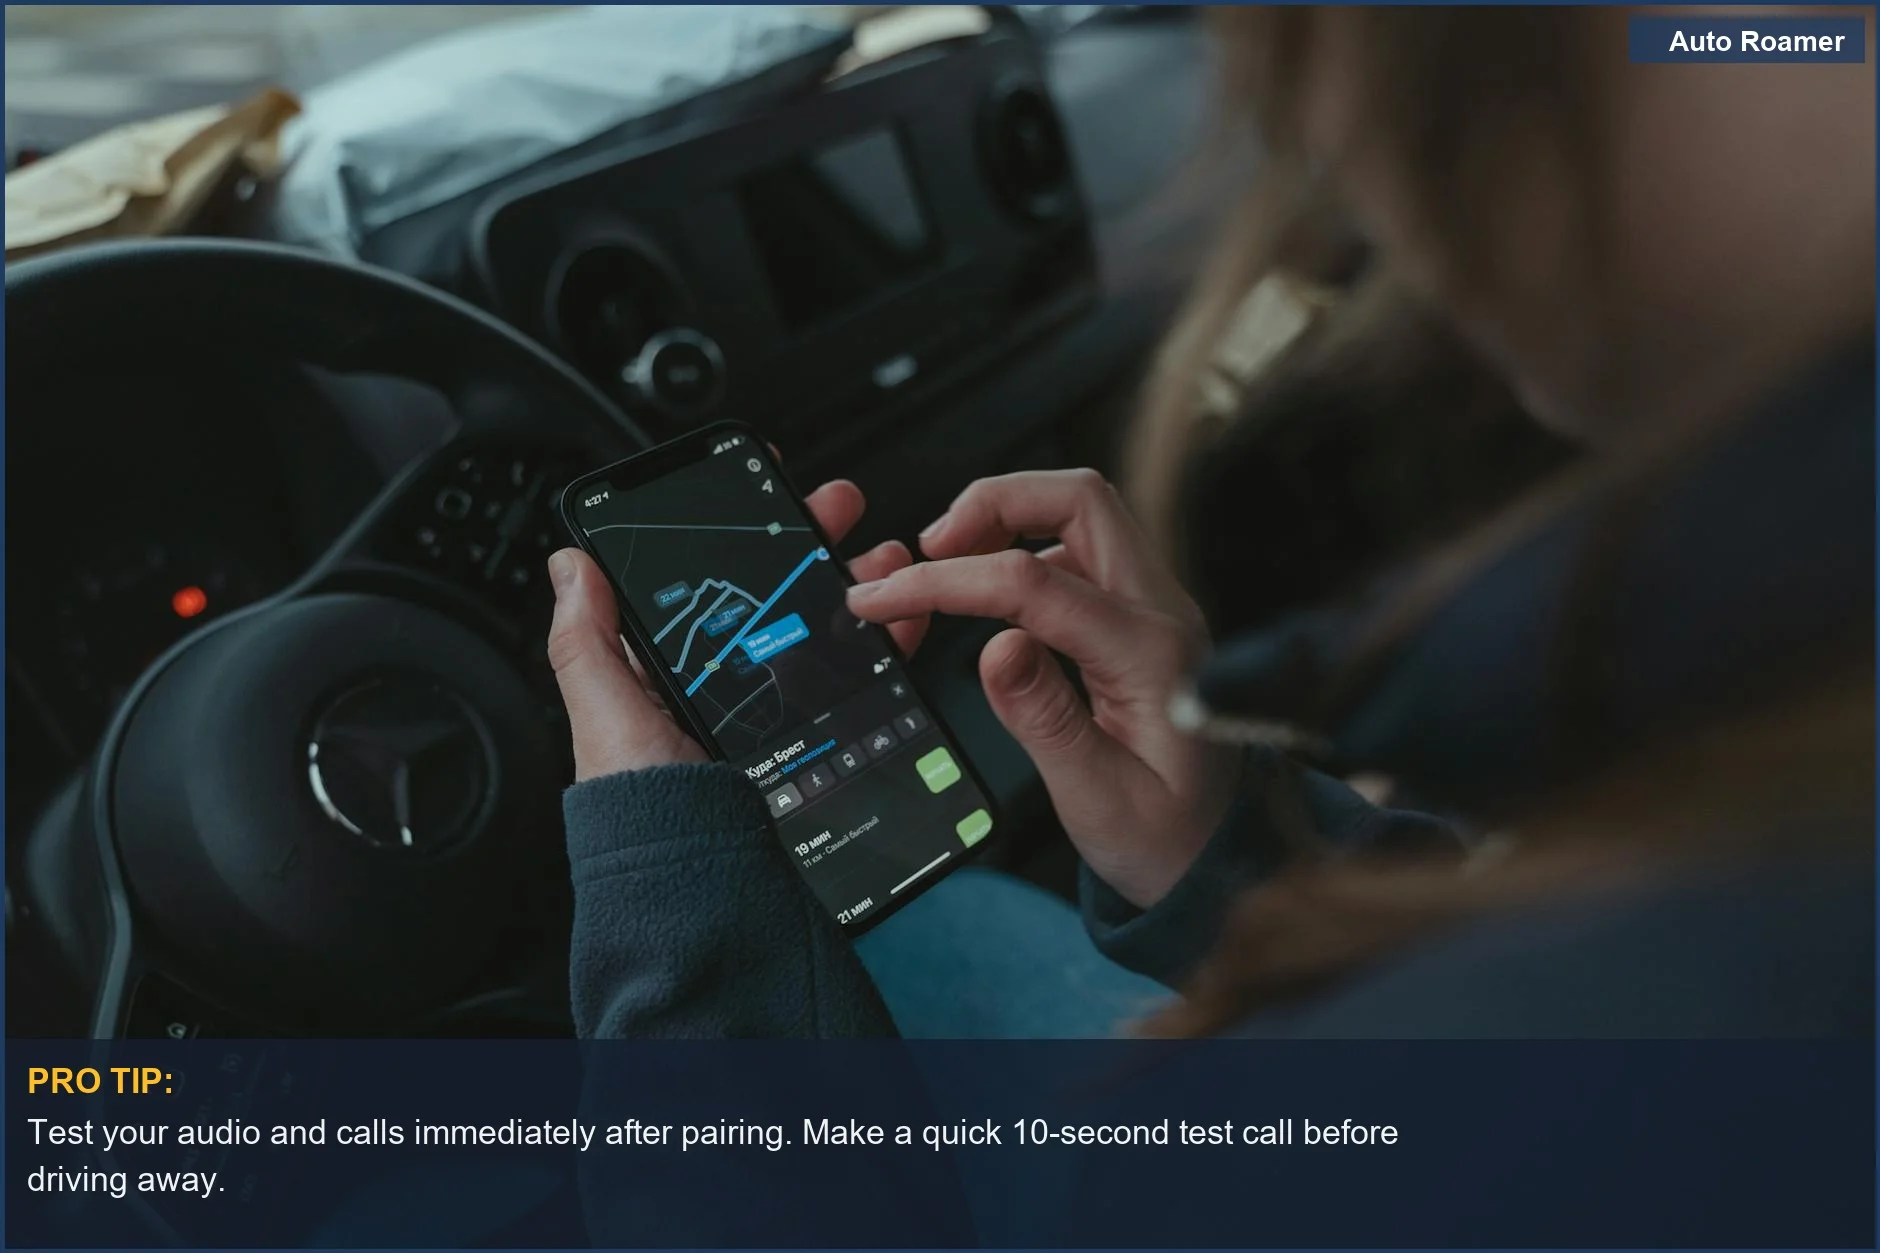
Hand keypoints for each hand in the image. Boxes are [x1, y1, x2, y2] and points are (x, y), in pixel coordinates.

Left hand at [547, 479, 925, 781]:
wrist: (711, 889)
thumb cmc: (651, 814)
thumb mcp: (606, 720)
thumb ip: (588, 643)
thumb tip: (571, 563)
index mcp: (675, 677)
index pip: (714, 587)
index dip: (745, 533)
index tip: (773, 487)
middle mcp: (733, 691)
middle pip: (783, 597)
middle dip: (816, 542)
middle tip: (841, 507)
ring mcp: (786, 716)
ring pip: (832, 630)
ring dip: (865, 584)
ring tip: (887, 559)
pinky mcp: (830, 745)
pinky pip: (865, 683)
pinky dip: (890, 645)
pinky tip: (902, 622)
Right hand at [846, 469, 1237, 908]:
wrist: (1220, 856)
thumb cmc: (1168, 837)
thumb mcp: (1098, 799)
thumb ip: (1046, 720)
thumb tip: (994, 648)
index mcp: (1153, 656)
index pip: (1034, 582)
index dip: (948, 580)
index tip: (888, 597)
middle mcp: (1163, 614)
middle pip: (1079, 500)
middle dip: (992, 504)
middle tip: (927, 549)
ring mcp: (1155, 609)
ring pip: (1080, 515)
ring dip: (1007, 520)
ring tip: (946, 565)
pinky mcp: (1139, 619)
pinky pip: (1080, 555)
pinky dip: (1023, 553)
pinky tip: (988, 595)